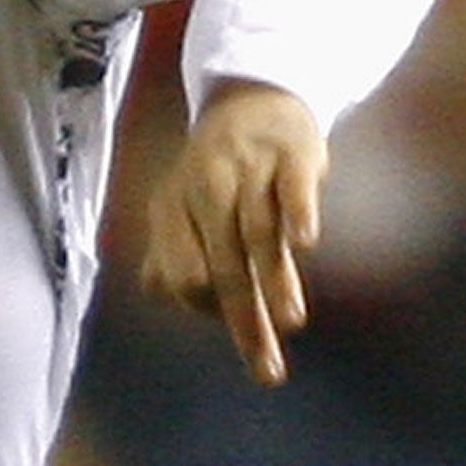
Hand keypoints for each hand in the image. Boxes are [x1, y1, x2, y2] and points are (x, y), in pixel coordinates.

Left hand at [139, 79, 326, 386]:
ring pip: (257, 231)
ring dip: (273, 277)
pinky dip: (298, 211)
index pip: (181, 274)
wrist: (254, 96)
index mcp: (173, 207)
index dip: (206, 308)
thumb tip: (157, 292)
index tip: (240, 331)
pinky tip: (307, 244)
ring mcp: (248, 169)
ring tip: (290, 321)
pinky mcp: (291, 152)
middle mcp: (204, 189)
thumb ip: (172, 249)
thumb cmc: (219, 167)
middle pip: (220, 264)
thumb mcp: (183, 203)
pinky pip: (292, 185)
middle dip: (243, 319)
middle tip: (267, 369)